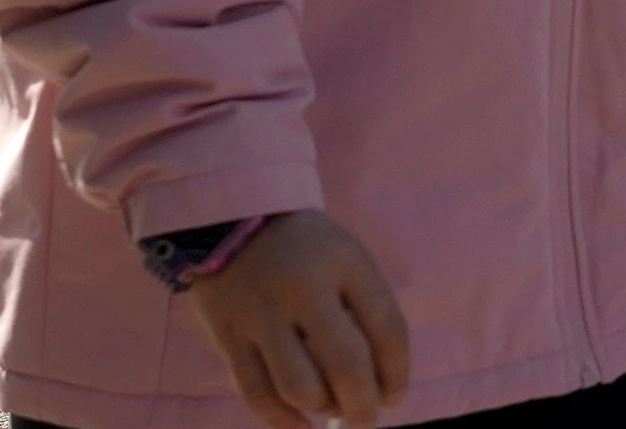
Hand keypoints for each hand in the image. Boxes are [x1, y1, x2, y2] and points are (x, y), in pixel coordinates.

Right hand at [178, 210, 409, 428]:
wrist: (229, 218)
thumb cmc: (304, 247)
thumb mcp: (345, 258)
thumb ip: (366, 311)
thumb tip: (381, 386)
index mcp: (344, 262)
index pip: (388, 329)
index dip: (398, 374)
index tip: (395, 397)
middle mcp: (304, 288)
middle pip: (347, 365)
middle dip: (365, 405)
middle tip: (368, 417)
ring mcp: (261, 314)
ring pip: (300, 387)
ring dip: (324, 409)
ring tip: (331, 407)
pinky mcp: (227, 335)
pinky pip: (257, 394)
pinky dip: (283, 421)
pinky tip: (301, 425)